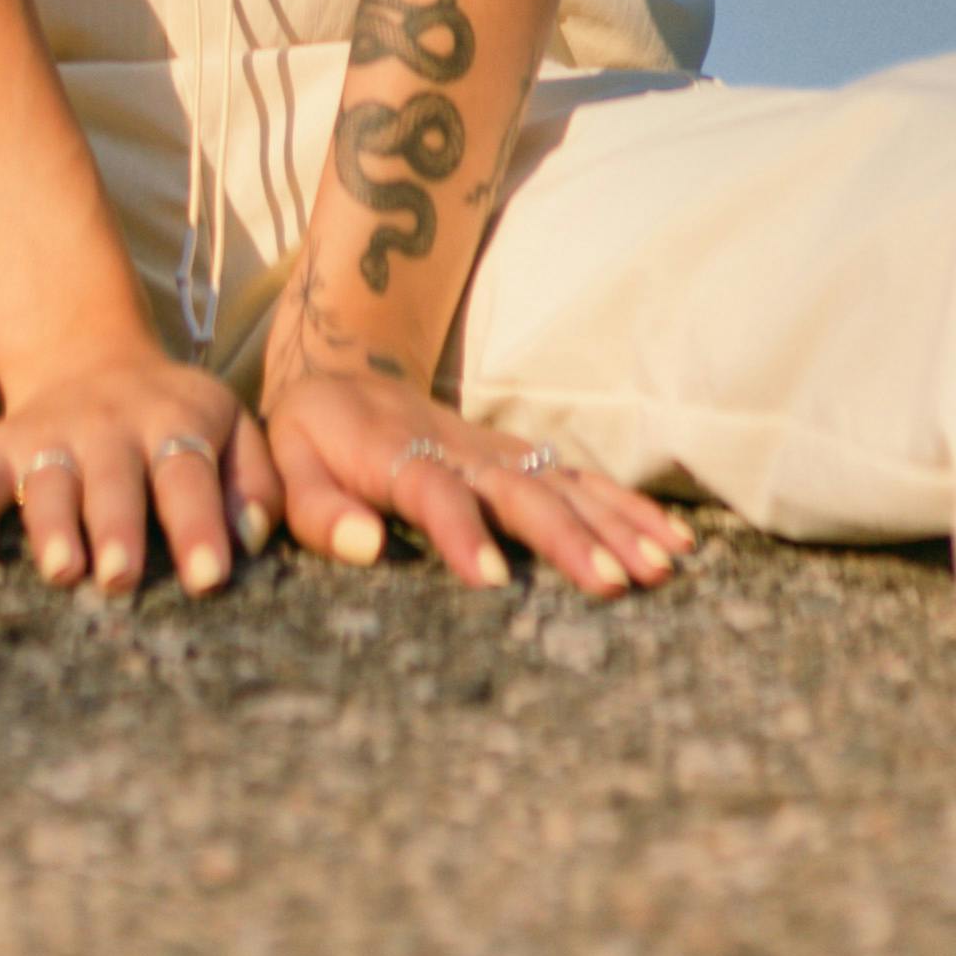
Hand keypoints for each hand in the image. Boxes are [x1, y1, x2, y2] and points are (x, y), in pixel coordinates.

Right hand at [0, 343, 281, 599]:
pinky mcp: (1, 445)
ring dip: (51, 525)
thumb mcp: (231, 428)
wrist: (91, 355)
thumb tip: (251, 540)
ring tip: (61, 570)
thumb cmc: (176, 419)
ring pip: (48, 480)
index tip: (208, 577)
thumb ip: (256, 483)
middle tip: (121, 577)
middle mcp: (110, 424)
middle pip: (114, 479)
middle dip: (117, 528)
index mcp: (175, 420)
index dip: (199, 524)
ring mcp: (51, 432)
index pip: (189, 473)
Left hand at [257, 340, 687, 602]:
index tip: (493, 582)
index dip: (462, 533)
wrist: (341, 370)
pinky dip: (627, 505)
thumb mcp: (284, 468)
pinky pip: (580, 476)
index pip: (435, 494)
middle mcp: (459, 450)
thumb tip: (365, 549)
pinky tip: (670, 538)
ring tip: (659, 568)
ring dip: (613, 523)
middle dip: (568, 536)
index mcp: (396, 456)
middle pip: (520, 490)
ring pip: (564, 481)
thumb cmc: (310, 438)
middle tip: (612, 585)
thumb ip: (319, 511)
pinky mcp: (520, 455)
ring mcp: (498, 450)